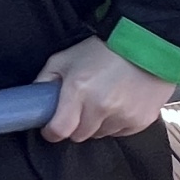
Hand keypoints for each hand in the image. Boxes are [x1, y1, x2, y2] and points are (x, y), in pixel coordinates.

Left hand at [36, 36, 174, 141]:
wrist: (147, 44)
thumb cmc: (101, 50)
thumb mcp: (64, 58)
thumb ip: (44, 80)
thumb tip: (32, 100)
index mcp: (78, 91)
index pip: (59, 130)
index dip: (52, 131)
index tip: (51, 127)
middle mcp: (101, 107)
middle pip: (79, 135)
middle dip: (75, 125)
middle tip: (79, 108)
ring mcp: (123, 116)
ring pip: (99, 134)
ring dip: (96, 124)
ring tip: (102, 102)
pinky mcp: (141, 121)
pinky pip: (120, 132)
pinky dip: (116, 123)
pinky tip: (119, 104)